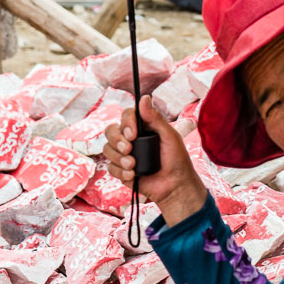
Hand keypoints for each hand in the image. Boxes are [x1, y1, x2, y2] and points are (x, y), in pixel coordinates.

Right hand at [103, 95, 208, 224]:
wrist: (175, 186)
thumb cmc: (176, 159)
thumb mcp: (170, 136)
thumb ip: (156, 118)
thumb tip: (144, 98)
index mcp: (143, 127)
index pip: (126, 116)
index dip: (126, 123)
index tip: (133, 133)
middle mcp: (131, 139)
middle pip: (110, 131)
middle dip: (117, 140)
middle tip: (129, 149)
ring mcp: (125, 154)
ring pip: (107, 149)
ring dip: (119, 157)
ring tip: (133, 165)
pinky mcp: (121, 170)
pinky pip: (110, 167)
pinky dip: (121, 171)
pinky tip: (133, 175)